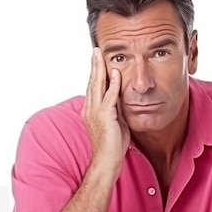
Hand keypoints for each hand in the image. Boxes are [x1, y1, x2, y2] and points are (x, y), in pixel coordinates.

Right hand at [82, 47, 129, 177]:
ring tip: (100, 55)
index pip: (93, 87)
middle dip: (94, 65)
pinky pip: (109, 97)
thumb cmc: (112, 145)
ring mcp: (95, 112)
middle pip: (92, 82)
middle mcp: (90, 108)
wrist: (107, 161)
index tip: (97, 59)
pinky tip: (115, 73)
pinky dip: (112, 84)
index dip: (95, 72)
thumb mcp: (115, 122)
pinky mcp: (105, 117)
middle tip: (95, 50)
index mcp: (91, 110)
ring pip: (97, 86)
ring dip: (100, 69)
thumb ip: (116, 108)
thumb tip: (121, 97)